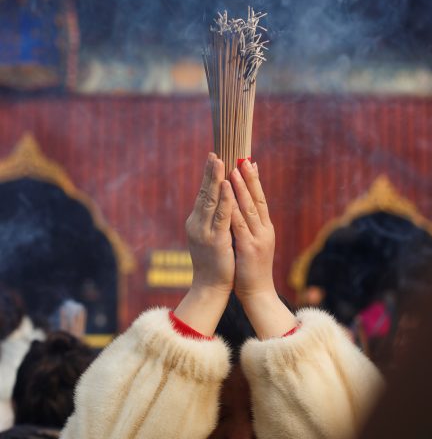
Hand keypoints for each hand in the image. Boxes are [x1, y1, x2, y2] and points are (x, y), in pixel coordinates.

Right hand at [174, 153, 234, 334]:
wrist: (210, 287)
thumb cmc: (214, 262)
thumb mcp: (211, 236)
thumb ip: (212, 219)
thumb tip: (218, 202)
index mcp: (197, 221)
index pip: (204, 194)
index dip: (209, 176)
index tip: (215, 157)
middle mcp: (197, 223)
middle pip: (204, 192)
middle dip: (210, 171)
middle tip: (215, 151)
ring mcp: (203, 231)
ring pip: (210, 199)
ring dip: (215, 179)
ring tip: (220, 160)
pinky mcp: (214, 239)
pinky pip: (220, 215)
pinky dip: (223, 198)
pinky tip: (227, 184)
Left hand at [230, 160, 274, 300]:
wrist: (258, 293)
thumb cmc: (252, 268)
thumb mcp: (254, 243)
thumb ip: (250, 226)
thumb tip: (243, 209)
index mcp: (265, 228)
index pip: (260, 199)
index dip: (255, 181)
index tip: (248, 162)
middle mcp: (264, 230)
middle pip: (257, 199)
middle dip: (249, 178)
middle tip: (243, 158)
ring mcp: (258, 239)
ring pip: (249, 209)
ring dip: (241, 190)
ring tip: (234, 172)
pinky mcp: (249, 249)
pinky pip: (240, 226)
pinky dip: (234, 211)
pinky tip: (227, 199)